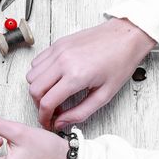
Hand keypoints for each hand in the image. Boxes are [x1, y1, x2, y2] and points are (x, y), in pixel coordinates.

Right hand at [26, 18, 155, 129]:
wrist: (126, 36)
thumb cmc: (120, 62)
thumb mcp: (104, 95)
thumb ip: (80, 113)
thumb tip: (61, 123)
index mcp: (76, 76)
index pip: (47, 103)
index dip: (44, 117)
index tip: (47, 122)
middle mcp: (63, 62)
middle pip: (34, 90)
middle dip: (39, 104)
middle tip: (50, 110)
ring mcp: (58, 51)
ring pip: (31, 76)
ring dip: (38, 89)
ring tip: (52, 93)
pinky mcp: (57, 44)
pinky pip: (36, 63)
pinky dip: (39, 74)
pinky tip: (53, 79)